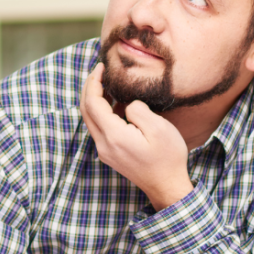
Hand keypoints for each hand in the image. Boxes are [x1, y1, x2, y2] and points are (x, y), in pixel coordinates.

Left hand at [80, 64, 191, 210]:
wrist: (167, 187)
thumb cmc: (168, 157)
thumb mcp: (159, 128)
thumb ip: (137, 110)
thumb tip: (126, 104)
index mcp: (114, 136)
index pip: (92, 103)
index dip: (94, 82)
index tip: (101, 67)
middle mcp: (103, 144)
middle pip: (85, 110)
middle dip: (89, 87)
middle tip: (98, 70)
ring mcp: (104, 151)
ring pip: (90, 119)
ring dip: (94, 99)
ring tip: (106, 82)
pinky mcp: (109, 154)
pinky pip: (99, 127)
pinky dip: (101, 111)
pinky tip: (115, 103)